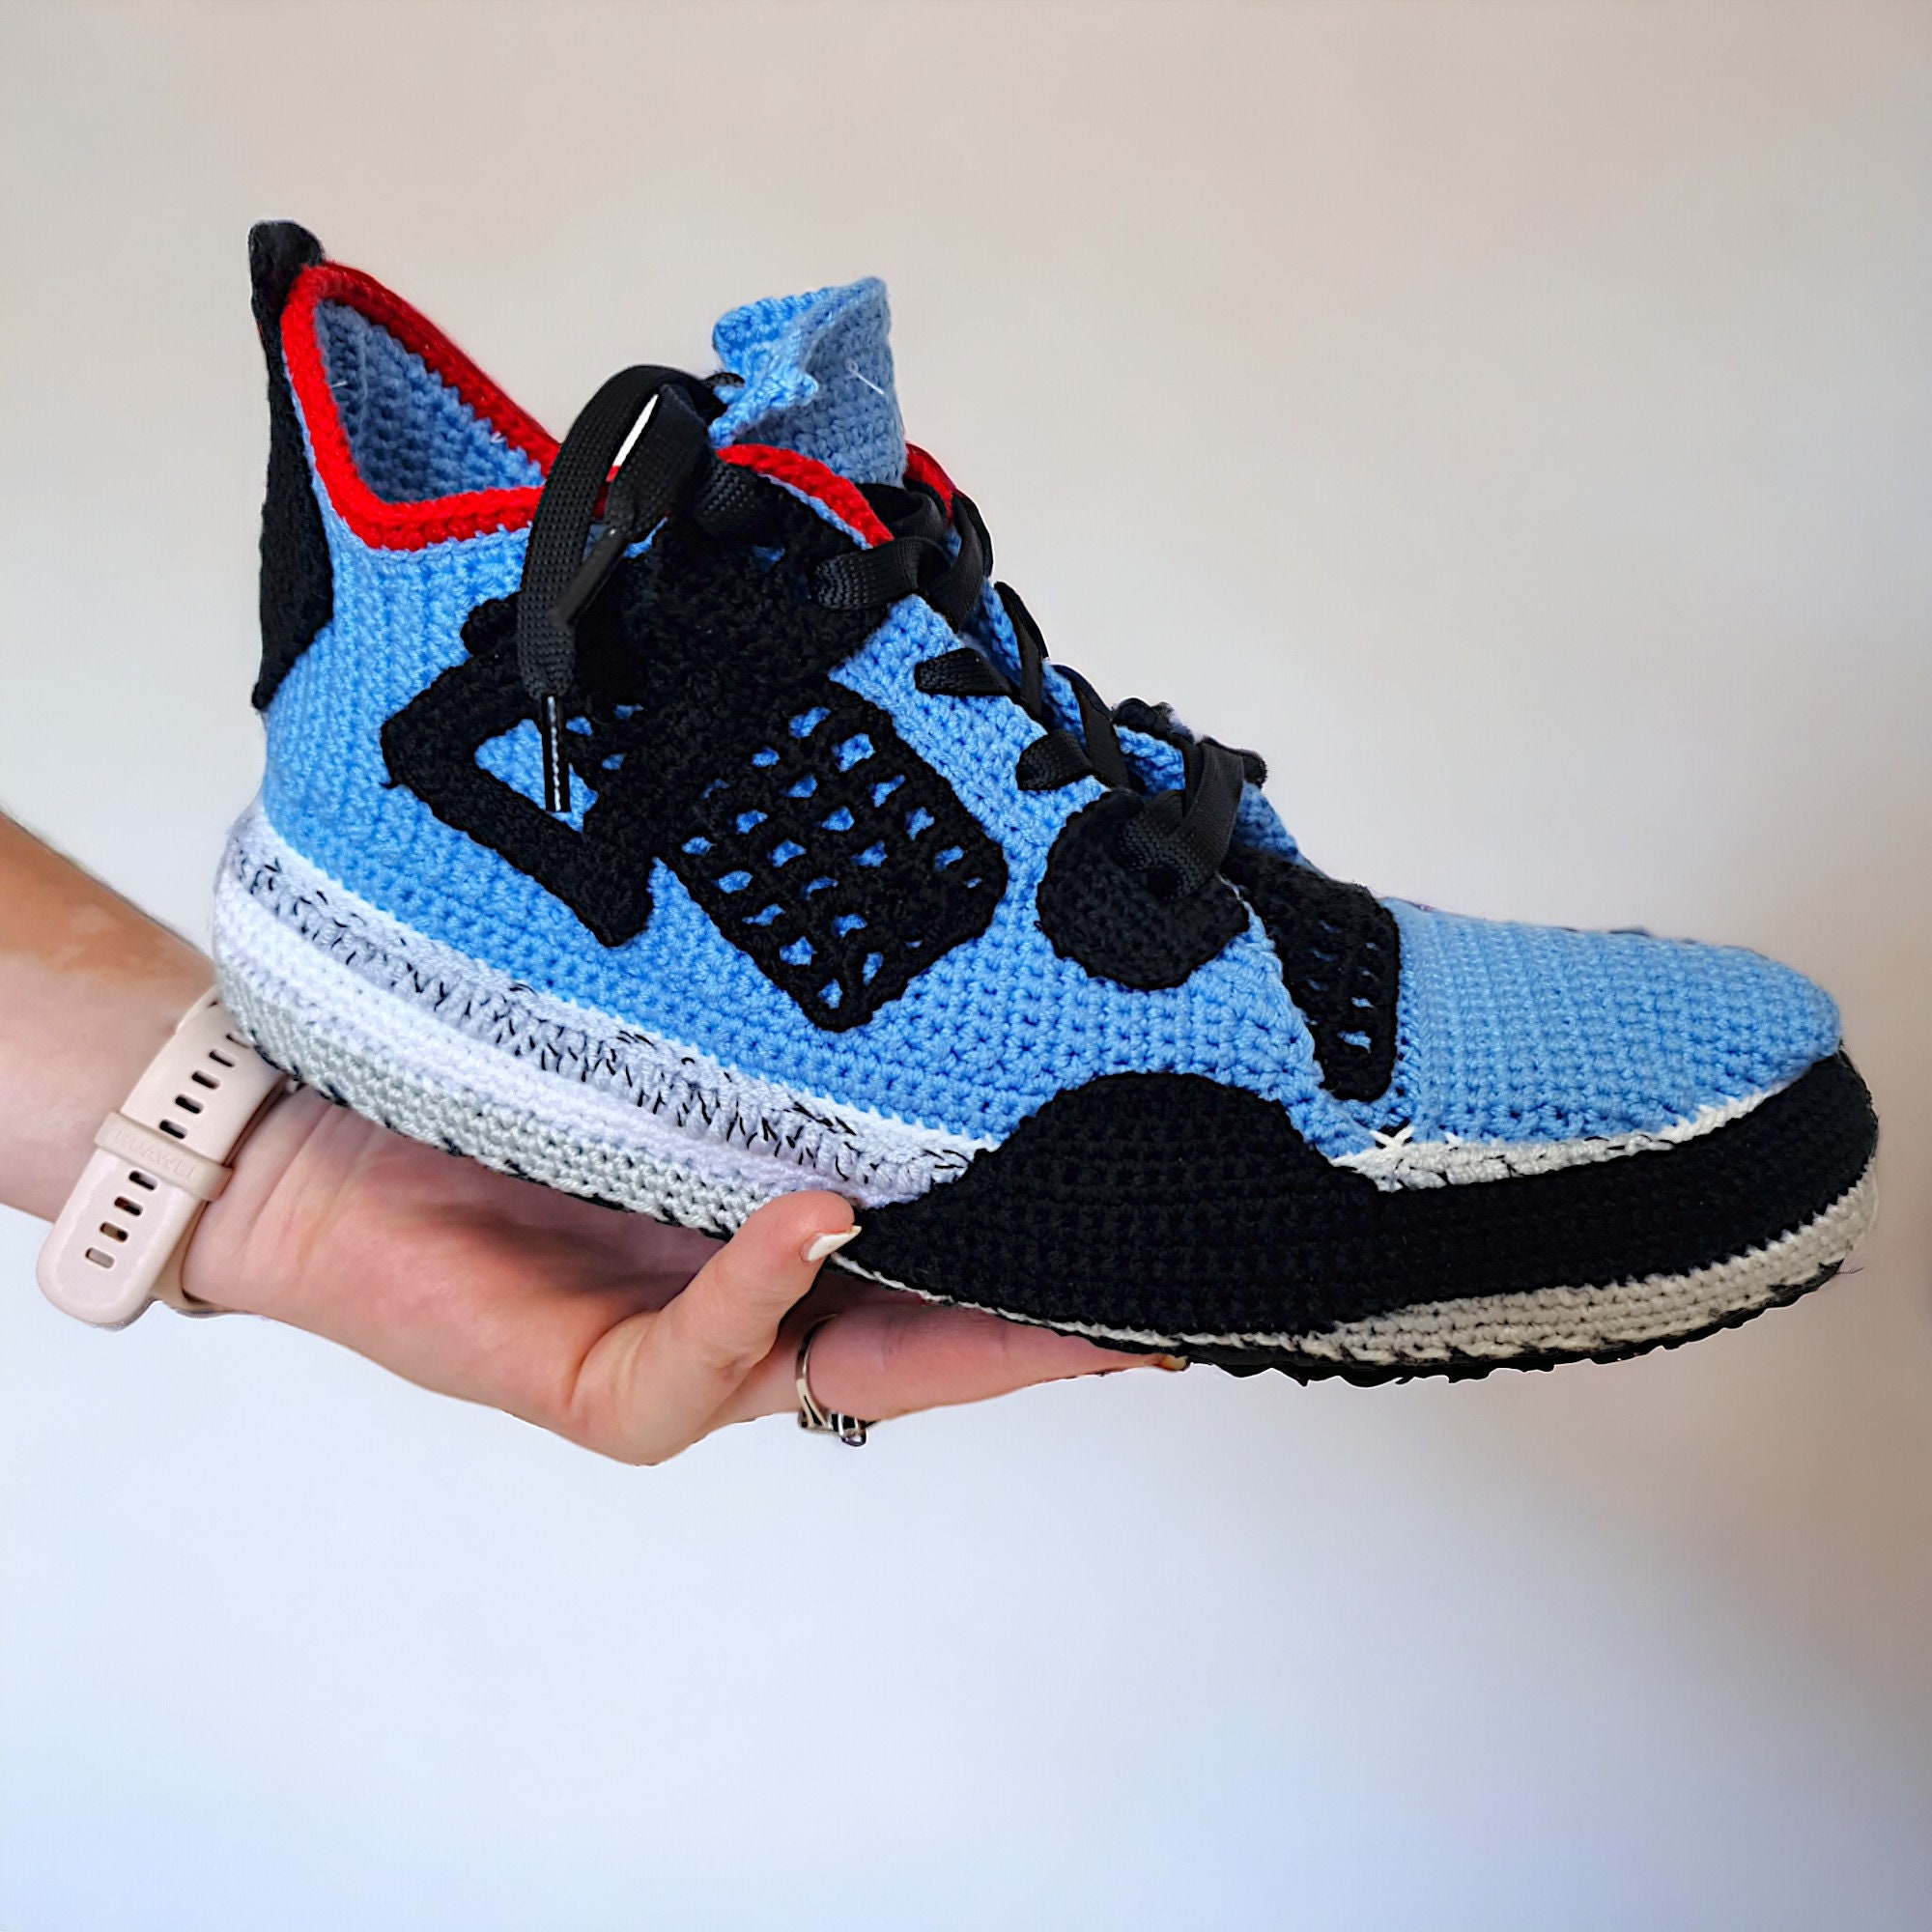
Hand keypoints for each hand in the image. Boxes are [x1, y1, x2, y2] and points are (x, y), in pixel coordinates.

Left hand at [183, 1084, 1165, 1462]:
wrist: (306, 1143)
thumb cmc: (477, 1083)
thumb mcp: (653, 1056)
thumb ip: (761, 1052)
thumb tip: (890, 974)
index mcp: (775, 1233)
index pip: (936, 1266)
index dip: (1046, 1267)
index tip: (1159, 1236)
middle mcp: (748, 1305)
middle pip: (925, 1343)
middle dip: (1043, 1329)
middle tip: (1162, 1303)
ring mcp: (681, 1358)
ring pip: (842, 1378)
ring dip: (953, 1338)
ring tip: (1056, 1289)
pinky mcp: (597, 1389)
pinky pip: (697, 1367)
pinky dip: (759, 1293)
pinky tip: (813, 1223)